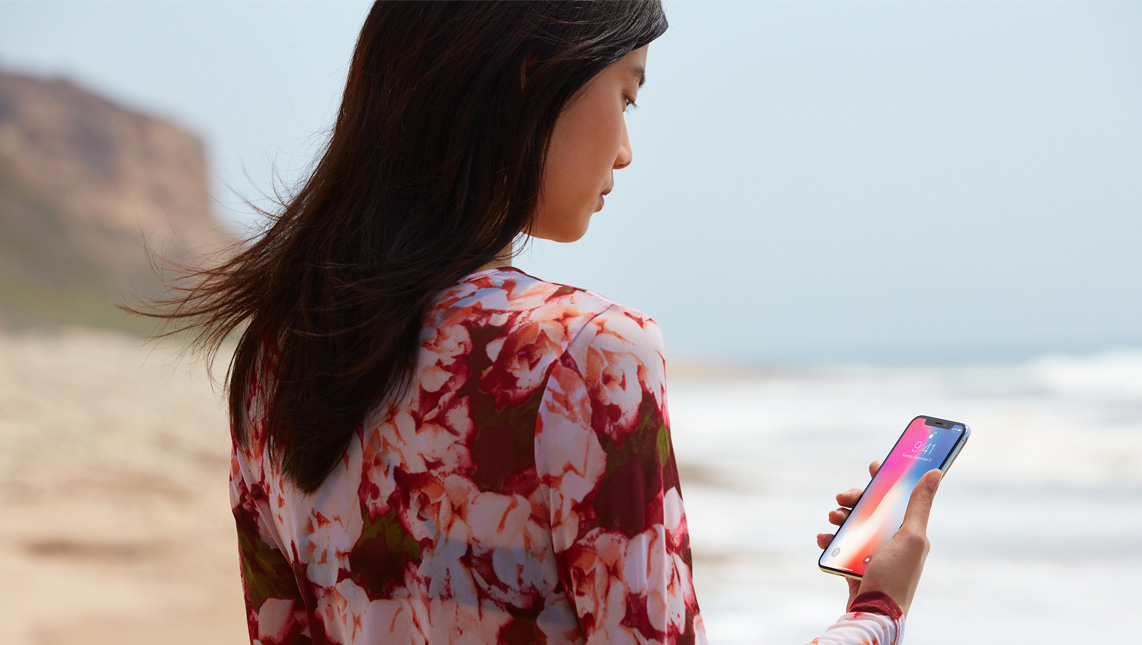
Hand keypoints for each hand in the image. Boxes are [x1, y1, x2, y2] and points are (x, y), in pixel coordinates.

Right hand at [816, 460, 941, 616]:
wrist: (874, 614)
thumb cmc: (896, 577)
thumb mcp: (911, 537)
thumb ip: (919, 505)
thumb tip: (935, 473)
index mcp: (908, 532)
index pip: (897, 498)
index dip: (886, 479)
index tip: (875, 465)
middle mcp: (891, 541)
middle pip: (870, 509)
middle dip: (855, 500)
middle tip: (841, 498)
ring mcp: (873, 553)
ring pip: (853, 525)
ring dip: (840, 518)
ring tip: (833, 519)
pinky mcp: (856, 566)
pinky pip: (841, 546)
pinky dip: (831, 540)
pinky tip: (823, 539)